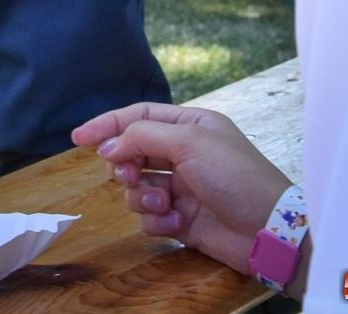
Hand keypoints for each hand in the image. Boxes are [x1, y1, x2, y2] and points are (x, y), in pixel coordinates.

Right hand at [72, 103, 291, 274]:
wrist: (269, 230)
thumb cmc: (234, 175)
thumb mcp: (189, 142)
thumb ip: (142, 137)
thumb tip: (107, 147)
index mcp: (190, 125)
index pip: (138, 117)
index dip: (108, 125)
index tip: (78, 139)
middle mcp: (184, 153)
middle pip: (132, 152)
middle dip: (126, 166)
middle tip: (130, 176)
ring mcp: (182, 187)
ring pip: (137, 187)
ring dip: (143, 196)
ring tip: (163, 204)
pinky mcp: (181, 218)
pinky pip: (149, 216)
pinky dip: (157, 220)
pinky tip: (177, 223)